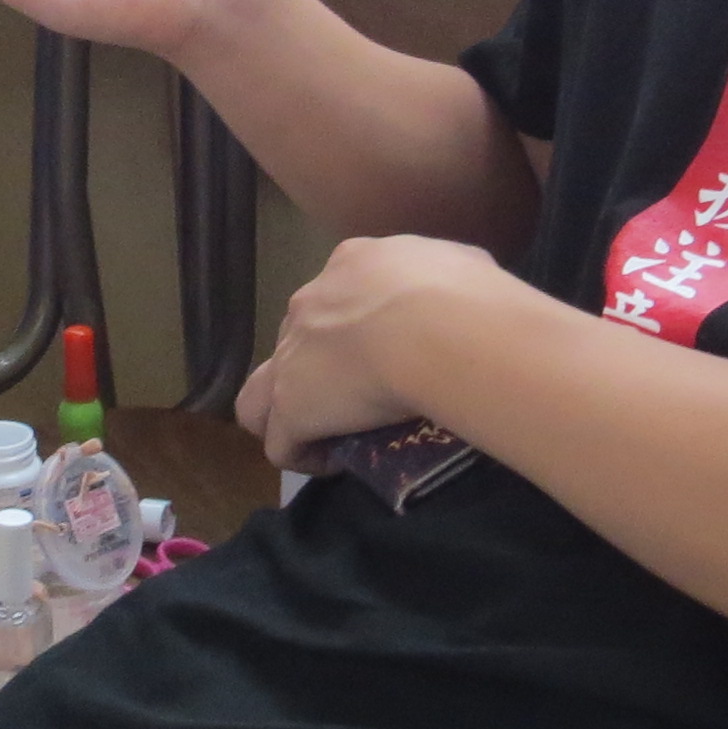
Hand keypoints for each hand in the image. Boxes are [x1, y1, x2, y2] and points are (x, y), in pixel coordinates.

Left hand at [233, 234, 512, 465]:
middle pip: (298, 341)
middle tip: (365, 395)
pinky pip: (281, 443)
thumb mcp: (465, 267)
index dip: (356, 329)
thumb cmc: (461, 295)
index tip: (390, 355)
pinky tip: (337, 463)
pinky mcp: (290, 406)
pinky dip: (305, 455)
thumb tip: (466, 288)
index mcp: (353, 264)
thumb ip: (451, 275)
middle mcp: (311, 304)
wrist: (437, 327)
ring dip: (286, 414)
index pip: (338, 296)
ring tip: (325, 435)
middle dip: (322, 369)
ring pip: (261, 392)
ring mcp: (293, 357)